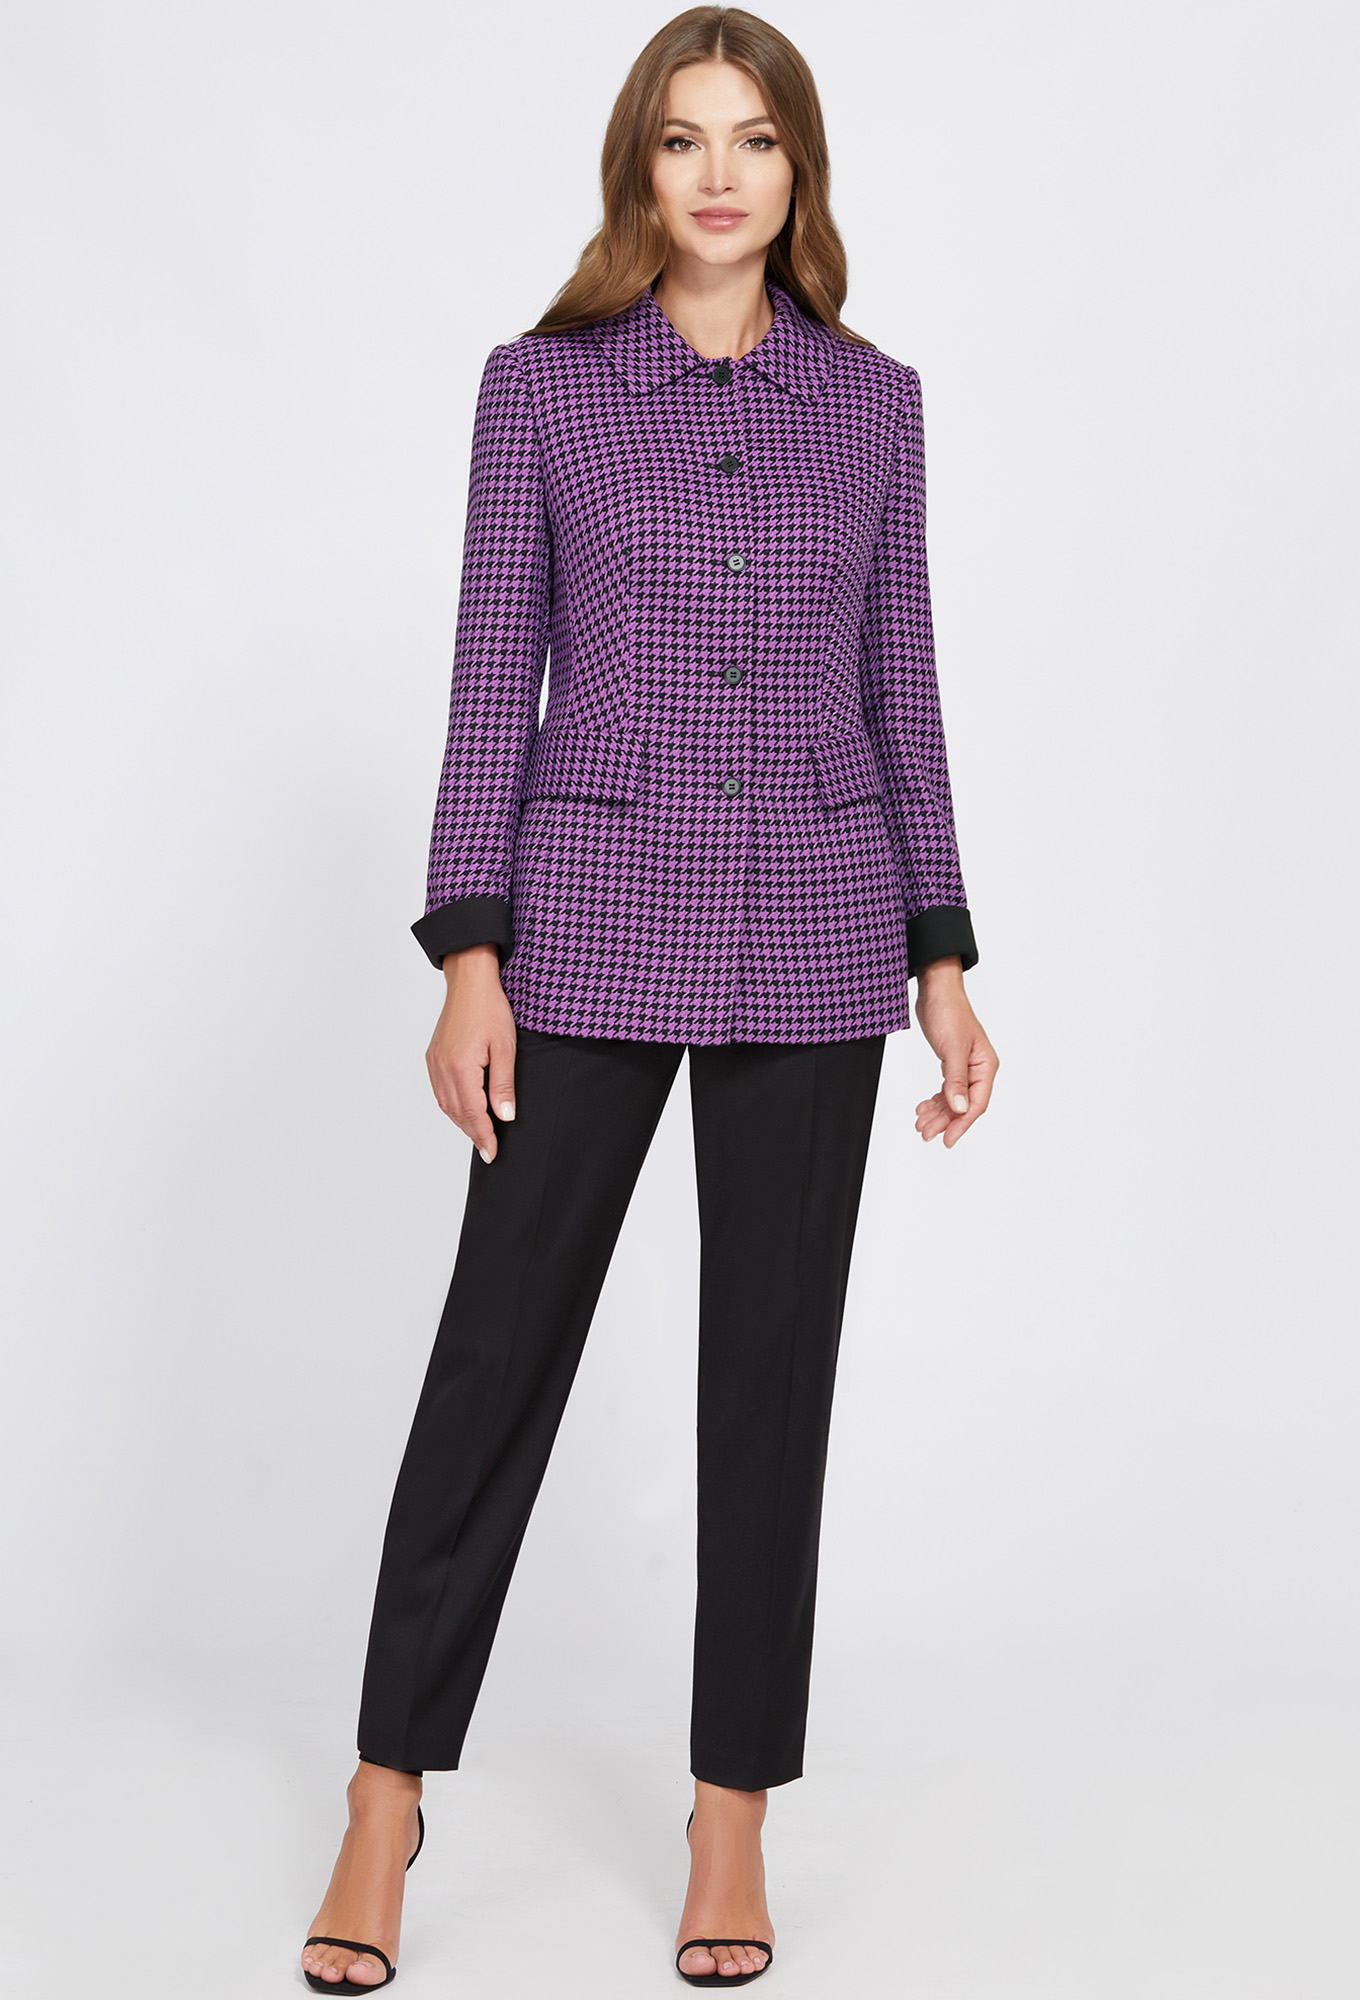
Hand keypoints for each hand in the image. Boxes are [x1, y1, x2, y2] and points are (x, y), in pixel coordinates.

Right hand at [425, 943, 517, 1160]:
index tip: (492, 1152)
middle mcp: (443, 1068)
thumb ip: (503, 1086)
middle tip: (488, 1149)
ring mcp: (435, 1063)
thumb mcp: (505, 1048)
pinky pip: (440, 1090)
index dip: (483, 1135)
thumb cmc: (490, 1009)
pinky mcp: (433, 1057)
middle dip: (473, 1133)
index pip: (472, 1113)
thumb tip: (505, 1116)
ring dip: (461, 1121)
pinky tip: (463, 1110)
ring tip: (479, 1134)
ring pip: (446, 1104)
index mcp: (461, 1067)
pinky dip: (452, 1106)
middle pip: (456, 1112)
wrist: (469, 983)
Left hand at [911, 956, 998, 1146]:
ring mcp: (964, 1067)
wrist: (936, 991)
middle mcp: (978, 1069)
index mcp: (985, 1066)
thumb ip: (956, 1080)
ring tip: (920, 1124)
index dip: (962, 1124)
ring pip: (952, 1099)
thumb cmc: (949, 1012)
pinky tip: (922, 1107)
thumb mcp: (953, 1049)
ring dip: (937, 1113)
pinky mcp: (951, 1064)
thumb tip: (960, 1108)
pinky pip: (945, 1089)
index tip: (947, 1140)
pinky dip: (934, 1100)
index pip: (976, 1104)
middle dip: (944, 1121)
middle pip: (963, 1105)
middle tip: (925, 1133)